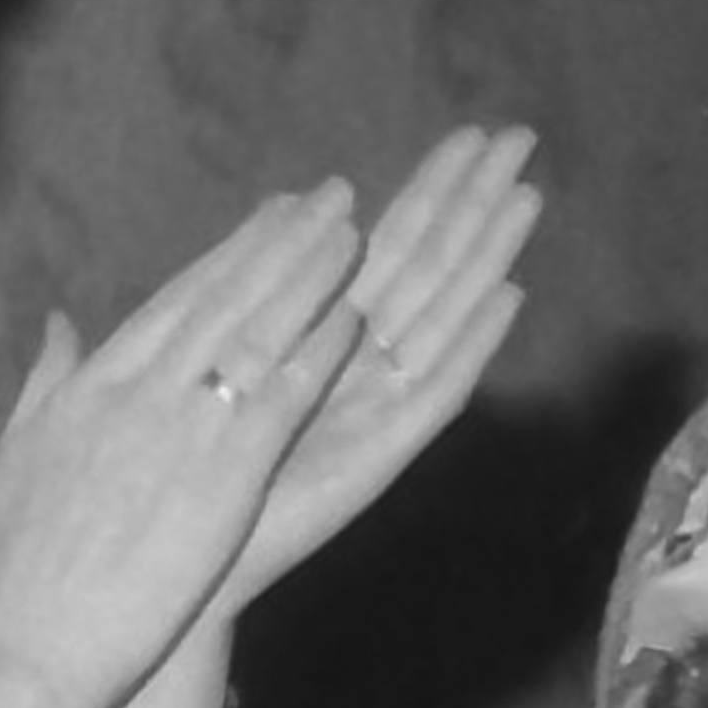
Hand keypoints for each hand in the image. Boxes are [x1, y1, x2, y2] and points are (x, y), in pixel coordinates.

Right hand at [0, 185, 369, 707]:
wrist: (28, 638)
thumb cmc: (15, 564)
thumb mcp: (13, 454)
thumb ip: (46, 380)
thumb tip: (60, 322)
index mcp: (93, 385)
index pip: (172, 302)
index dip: (227, 254)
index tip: (268, 215)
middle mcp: (139, 390)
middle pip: (221, 298)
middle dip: (278, 242)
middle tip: (329, 196)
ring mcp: (180, 429)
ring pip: (254, 331)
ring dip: (307, 277)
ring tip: (352, 231)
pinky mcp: (220, 477)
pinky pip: (278, 399)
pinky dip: (315, 354)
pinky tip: (353, 320)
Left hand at [210, 124, 540, 617]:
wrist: (179, 575)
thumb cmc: (187, 481)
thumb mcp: (210, 359)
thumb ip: (247, 289)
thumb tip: (283, 202)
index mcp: (323, 336)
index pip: (389, 246)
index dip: (431, 189)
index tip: (472, 132)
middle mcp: (361, 368)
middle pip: (428, 267)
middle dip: (473, 202)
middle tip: (521, 136)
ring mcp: (376, 410)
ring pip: (442, 315)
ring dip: (486, 255)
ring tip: (527, 194)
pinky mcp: (377, 458)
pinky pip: (433, 395)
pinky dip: (472, 347)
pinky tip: (509, 298)